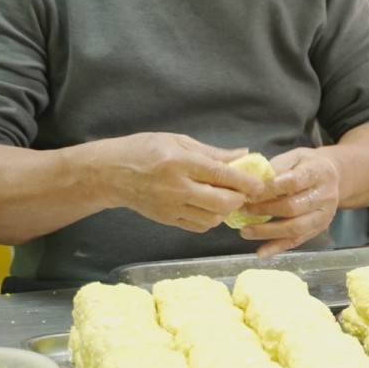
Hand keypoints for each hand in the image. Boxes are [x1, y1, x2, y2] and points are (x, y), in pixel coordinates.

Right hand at [91, 133, 255, 231]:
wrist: (110, 173)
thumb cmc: (144, 150)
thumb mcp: (177, 141)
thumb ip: (213, 152)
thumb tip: (243, 156)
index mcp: (181, 162)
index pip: (222, 175)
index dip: (246, 182)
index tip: (259, 184)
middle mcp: (177, 187)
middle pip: (222, 202)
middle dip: (239, 199)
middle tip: (242, 192)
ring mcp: (171, 206)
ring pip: (213, 219)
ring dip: (225, 211)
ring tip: (224, 198)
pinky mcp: (167, 219)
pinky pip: (199, 226)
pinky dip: (210, 219)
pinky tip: (209, 207)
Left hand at [235, 148, 340, 256]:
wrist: (334, 176)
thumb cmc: (307, 164)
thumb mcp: (294, 157)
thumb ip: (276, 167)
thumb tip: (251, 181)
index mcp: (319, 172)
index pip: (294, 182)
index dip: (270, 189)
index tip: (249, 193)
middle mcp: (325, 195)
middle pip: (294, 208)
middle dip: (265, 210)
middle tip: (243, 210)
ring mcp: (324, 215)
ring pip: (296, 228)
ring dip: (268, 232)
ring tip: (246, 231)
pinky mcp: (320, 228)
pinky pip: (298, 240)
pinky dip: (278, 247)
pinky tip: (261, 253)